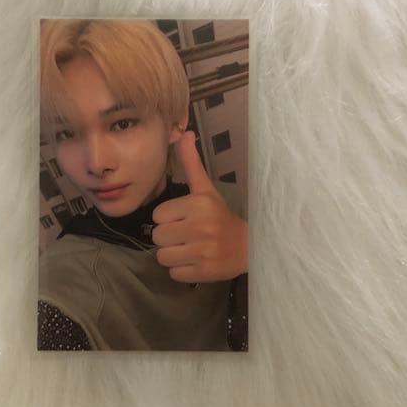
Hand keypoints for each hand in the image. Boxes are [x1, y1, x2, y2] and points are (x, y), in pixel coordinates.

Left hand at [151, 130, 247, 282]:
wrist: (249, 246)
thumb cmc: (220, 216)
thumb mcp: (206, 189)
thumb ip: (191, 163)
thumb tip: (184, 132)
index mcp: (198, 204)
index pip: (158, 215)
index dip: (169, 218)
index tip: (184, 219)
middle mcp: (199, 227)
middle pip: (157, 236)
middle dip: (169, 237)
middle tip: (187, 235)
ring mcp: (202, 252)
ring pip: (162, 257)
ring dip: (173, 255)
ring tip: (190, 248)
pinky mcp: (203, 273)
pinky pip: (174, 273)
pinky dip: (182, 270)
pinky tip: (195, 261)